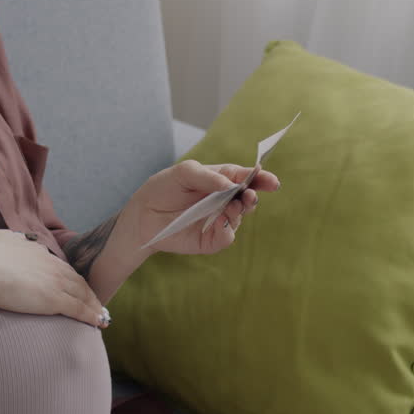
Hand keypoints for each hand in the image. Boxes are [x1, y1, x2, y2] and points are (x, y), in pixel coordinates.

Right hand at [0, 227, 110, 328]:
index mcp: (33, 249)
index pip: (56, 264)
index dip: (65, 275)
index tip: (70, 283)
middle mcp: (48, 263)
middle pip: (74, 277)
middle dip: (86, 290)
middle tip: (94, 300)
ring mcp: (53, 280)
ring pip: (81, 293)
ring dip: (93, 304)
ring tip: (101, 314)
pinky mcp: (54, 298)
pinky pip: (79, 308)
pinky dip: (91, 315)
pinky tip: (99, 322)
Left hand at [128, 160, 278, 254]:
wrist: (142, 215)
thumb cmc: (163, 189)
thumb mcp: (184, 173)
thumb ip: (208, 177)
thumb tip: (232, 185)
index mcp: (220, 180)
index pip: (245, 177)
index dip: (261, 178)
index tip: (271, 181)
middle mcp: (224, 201)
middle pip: (248, 198)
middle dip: (252, 197)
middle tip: (249, 196)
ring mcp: (219, 220)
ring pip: (239, 218)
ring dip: (239, 212)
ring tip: (232, 206)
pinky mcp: (211, 240)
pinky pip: (226, 236)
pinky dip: (225, 229)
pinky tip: (219, 221)